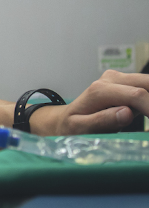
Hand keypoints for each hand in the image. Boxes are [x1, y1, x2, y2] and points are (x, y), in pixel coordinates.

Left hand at [32, 70, 148, 134]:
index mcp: (100, 90)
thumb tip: (126, 113)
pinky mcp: (125, 84)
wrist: (66, 118)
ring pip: (148, 83)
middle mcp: (110, 79)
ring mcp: (119, 79)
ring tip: (148, 119)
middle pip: (147, 83)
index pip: (137, 95)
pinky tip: (145, 113)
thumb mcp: (81, 128)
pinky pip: (145, 87)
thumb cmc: (72, 125)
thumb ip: (102, 121)